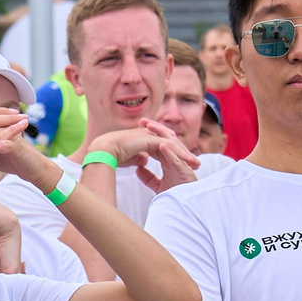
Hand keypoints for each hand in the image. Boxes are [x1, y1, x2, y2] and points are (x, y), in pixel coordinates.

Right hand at [85, 125, 199, 191]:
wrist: (105, 151)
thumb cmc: (114, 156)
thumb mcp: (130, 159)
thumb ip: (138, 158)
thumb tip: (144, 162)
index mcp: (146, 139)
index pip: (164, 147)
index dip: (175, 156)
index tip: (184, 166)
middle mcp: (150, 135)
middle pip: (172, 145)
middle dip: (184, 155)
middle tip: (195, 164)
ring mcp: (151, 135)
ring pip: (173, 145)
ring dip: (185, 155)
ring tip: (196, 164)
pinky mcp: (151, 138)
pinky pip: (170, 146)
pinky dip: (179, 154)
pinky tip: (187, 162)